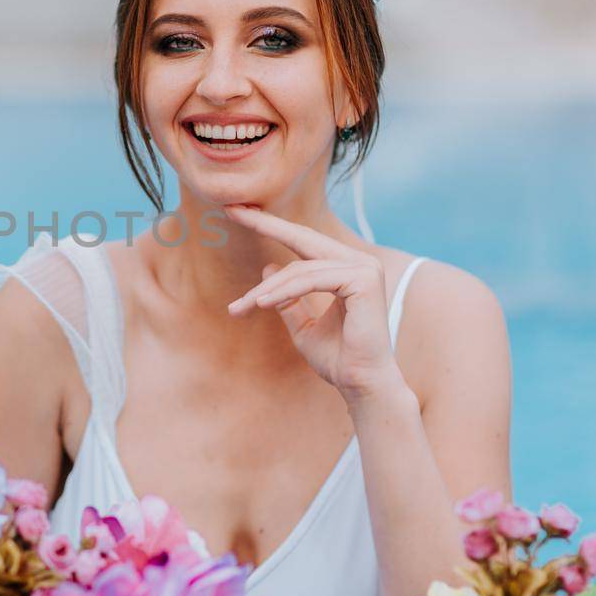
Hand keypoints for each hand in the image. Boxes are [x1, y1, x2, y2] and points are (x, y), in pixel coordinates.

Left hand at [221, 204, 403, 401]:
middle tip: (231, 211)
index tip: (239, 213)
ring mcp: (364, 268)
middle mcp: (359, 262)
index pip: (304, 241)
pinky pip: (311, 280)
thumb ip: (287, 299)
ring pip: (300, 269)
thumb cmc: (337, 359)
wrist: (360, 384)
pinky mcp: (364, 280)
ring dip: (266, 290)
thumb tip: (267, 269)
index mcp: (348, 269)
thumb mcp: (303, 326)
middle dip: (265, 224)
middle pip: (302, 238)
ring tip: (242, 307)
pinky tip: (261, 304)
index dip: (272, 225)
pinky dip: (284, 292)